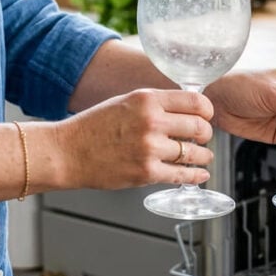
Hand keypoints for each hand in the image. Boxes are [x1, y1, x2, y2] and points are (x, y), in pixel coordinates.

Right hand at [58, 88, 214, 188]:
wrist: (68, 152)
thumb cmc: (93, 127)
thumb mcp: (126, 102)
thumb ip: (155, 104)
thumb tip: (184, 108)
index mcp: (147, 99)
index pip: (195, 102)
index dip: (207, 111)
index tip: (208, 117)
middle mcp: (151, 121)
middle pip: (200, 127)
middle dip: (206, 134)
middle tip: (204, 138)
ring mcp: (149, 148)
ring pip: (194, 153)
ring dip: (203, 156)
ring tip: (202, 156)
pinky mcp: (146, 172)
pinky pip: (182, 175)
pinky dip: (195, 175)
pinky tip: (200, 174)